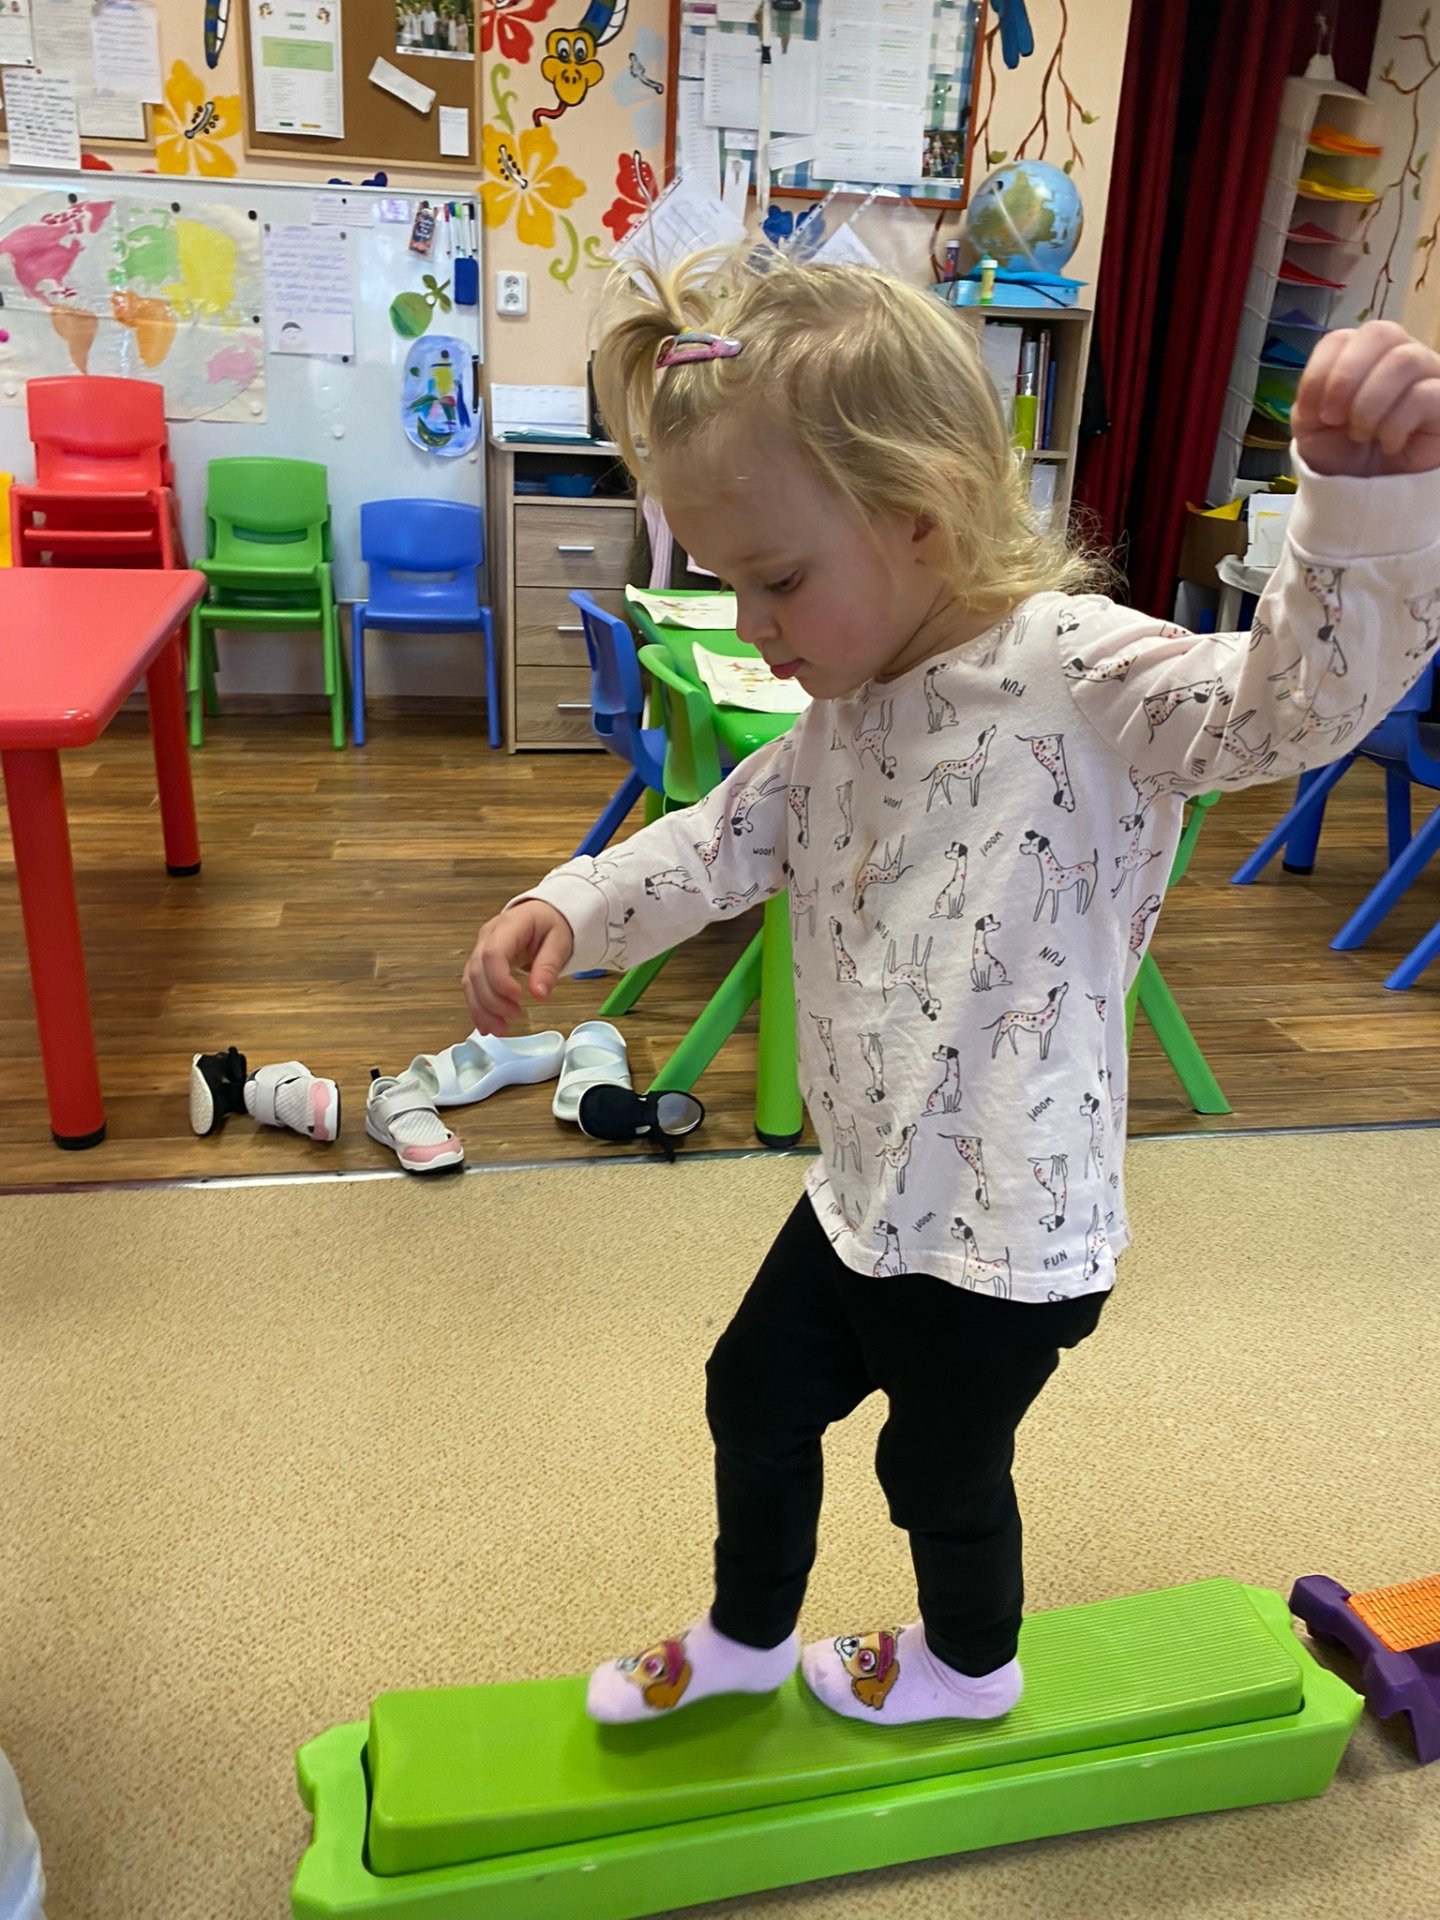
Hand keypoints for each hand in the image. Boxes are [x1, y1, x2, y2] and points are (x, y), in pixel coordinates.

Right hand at [462, 901, 573, 1035]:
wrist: (544, 916)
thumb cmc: (552, 924)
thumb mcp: (560, 942)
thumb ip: (548, 967)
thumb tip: (539, 995)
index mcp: (509, 925)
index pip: (493, 954)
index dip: (500, 980)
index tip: (519, 998)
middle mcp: (488, 937)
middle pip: (478, 971)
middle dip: (493, 1000)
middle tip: (517, 1017)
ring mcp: (481, 950)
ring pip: (470, 982)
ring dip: (482, 1009)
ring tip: (501, 1029)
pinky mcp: (481, 964)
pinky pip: (473, 987)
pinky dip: (478, 1008)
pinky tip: (487, 1025)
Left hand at [1293, 319, 1439, 476]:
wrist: (1367, 495)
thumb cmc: (1342, 454)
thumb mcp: (1312, 425)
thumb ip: (1311, 394)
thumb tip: (1323, 387)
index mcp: (1361, 356)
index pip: (1342, 337)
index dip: (1322, 371)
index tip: (1316, 411)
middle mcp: (1399, 356)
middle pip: (1381, 332)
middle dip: (1346, 378)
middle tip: (1333, 418)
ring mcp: (1428, 375)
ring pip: (1405, 360)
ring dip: (1370, 403)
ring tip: (1362, 435)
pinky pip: (1425, 394)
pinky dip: (1396, 423)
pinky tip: (1390, 444)